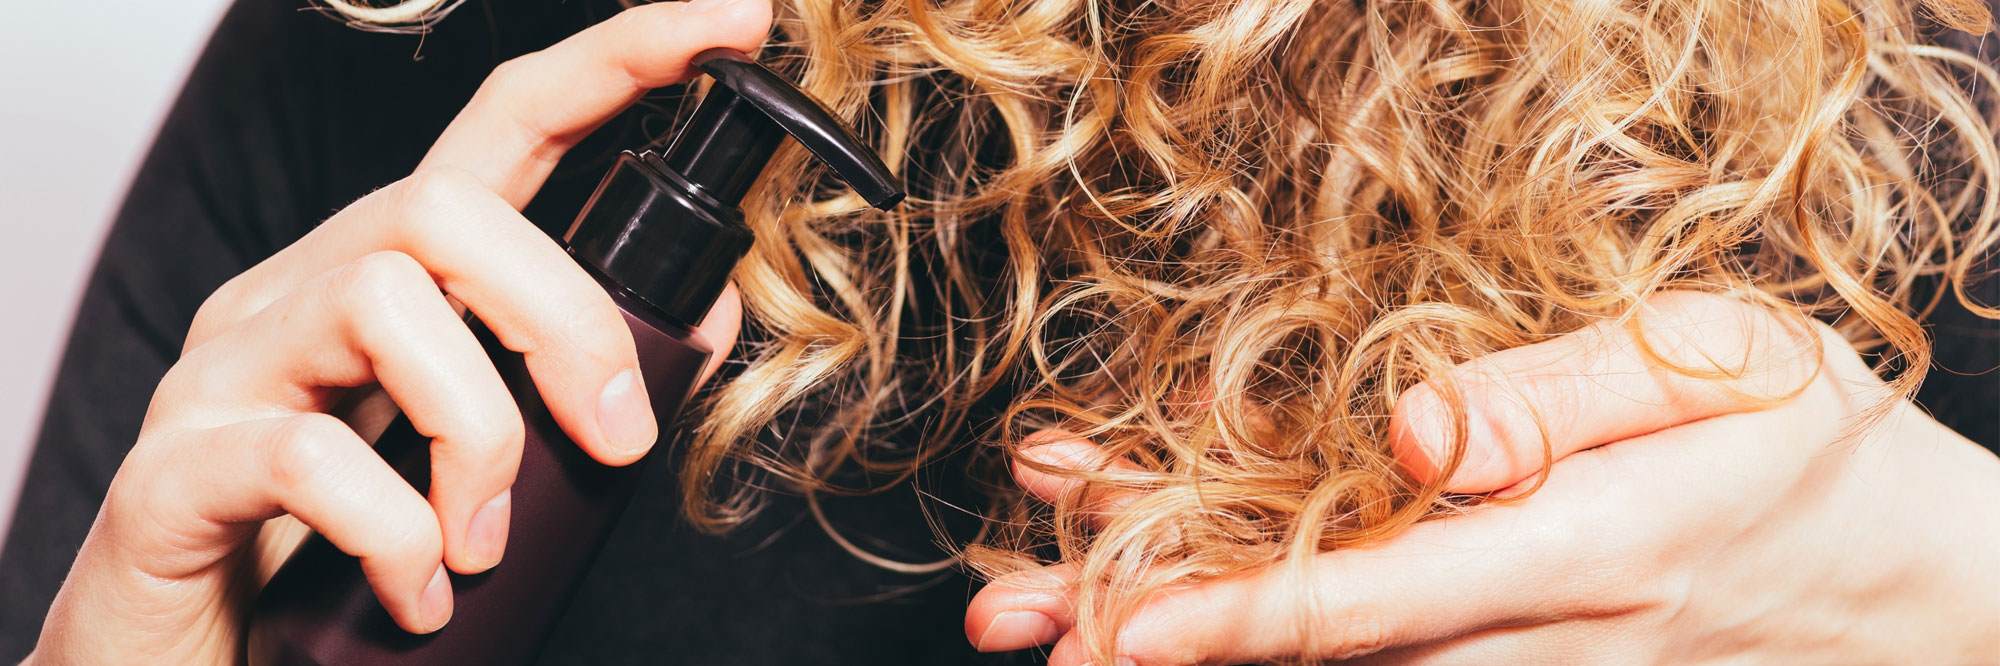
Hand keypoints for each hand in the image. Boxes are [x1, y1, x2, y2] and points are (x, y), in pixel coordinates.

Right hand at [28, 2, 768, 662]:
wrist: (176, 662)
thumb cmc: (335, 549)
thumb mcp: (465, 450)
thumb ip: (558, 380)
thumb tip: (700, 322)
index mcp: (393, 279)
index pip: (506, 125)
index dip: (620, 61)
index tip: (730, 22)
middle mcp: (300, 293)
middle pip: (446, 208)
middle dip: (565, 321)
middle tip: (615, 444)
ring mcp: (228, 369)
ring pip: (382, 302)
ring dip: (476, 434)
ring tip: (478, 544)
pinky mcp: (177, 468)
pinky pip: (304, 454)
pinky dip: (393, 530)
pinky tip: (415, 587)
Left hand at [967, 292, 1999, 663]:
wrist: (1903, 590)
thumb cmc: (1804, 455)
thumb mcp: (1721, 370)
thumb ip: (1561, 400)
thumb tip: (1421, 435)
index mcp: (1575, 551)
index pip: (1370, 599)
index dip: (1232, 619)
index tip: (1117, 631)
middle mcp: (1530, 639)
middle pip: (1311, 650)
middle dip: (1151, 631)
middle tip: (1012, 615)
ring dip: (1184, 640)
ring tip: (1044, 617)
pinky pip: (1380, 664)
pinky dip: (1268, 638)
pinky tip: (1178, 613)